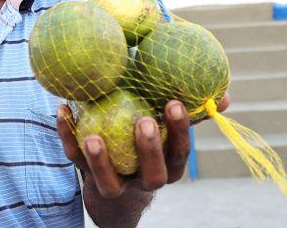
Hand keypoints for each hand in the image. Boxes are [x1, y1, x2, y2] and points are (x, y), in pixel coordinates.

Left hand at [56, 94, 230, 198]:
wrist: (116, 192)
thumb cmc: (147, 147)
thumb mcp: (170, 134)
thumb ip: (190, 114)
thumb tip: (225, 94)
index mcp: (168, 167)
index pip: (179, 152)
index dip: (180, 131)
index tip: (175, 103)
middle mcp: (144, 180)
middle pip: (152, 173)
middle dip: (149, 149)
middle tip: (143, 121)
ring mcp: (116, 184)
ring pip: (109, 181)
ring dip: (101, 160)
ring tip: (93, 136)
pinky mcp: (87, 178)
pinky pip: (74, 160)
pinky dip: (66, 136)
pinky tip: (61, 109)